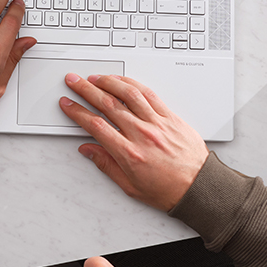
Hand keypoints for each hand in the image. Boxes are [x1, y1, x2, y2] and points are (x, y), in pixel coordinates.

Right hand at [59, 74, 209, 211]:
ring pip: (128, 94)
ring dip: (108, 82)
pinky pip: (149, 94)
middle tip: (74, 82)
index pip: (95, 125)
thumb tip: (88, 150)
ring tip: (94, 77)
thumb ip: (106, 165)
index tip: (67, 104)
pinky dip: (133, 84)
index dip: (77, 112)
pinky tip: (122, 81)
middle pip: (108, 104)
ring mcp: (157, 123)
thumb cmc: (168, 190)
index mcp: (129, 153)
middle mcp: (142, 134)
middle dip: (86, 90)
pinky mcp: (170, 117)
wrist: (199, 187)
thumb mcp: (130, 186)